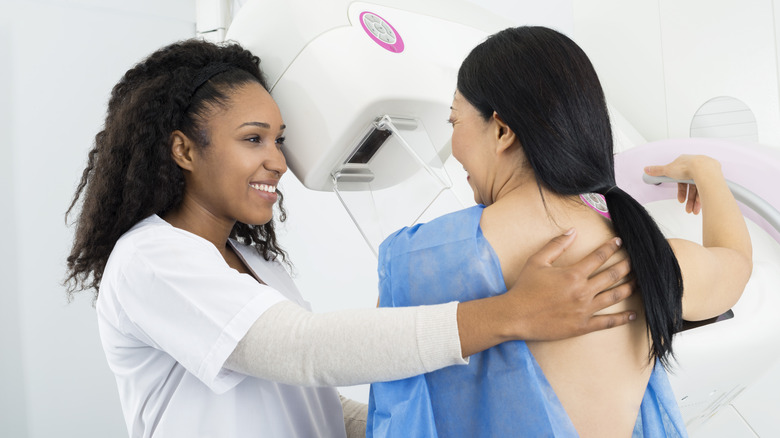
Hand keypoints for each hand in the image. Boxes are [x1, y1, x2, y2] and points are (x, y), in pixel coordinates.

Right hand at [506, 230, 634, 340]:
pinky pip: (607, 322)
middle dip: (626, 265)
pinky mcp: (583, 326)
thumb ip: (556, 245)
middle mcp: (583, 291)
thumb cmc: (524, 288)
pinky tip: (633, 314)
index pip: (598, 257)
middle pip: (612, 275)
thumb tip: (572, 231)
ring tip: (639, 282)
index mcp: (573, 274)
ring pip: (614, 296)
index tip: (619, 242)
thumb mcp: (537, 261)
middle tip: (636, 260)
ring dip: (629, 288)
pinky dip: (622, 318)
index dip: (610, 247)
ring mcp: (584, 310)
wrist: (516, 316)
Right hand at [644, 154, 720, 214]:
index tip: (680, 199)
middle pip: (691, 186)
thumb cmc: (688, 167)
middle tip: (687, 208)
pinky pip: (707, 190)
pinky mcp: (713, 177)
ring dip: (695, 201)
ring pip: (700, 189)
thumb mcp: (667, 170)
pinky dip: (703, 199)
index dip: (680, 191)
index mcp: (686, 163)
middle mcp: (697, 167)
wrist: (704, 169)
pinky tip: (700, 206)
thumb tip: (646, 169)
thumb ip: (657, 170)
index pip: (682, 179)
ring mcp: (706, 172)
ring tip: (693, 210)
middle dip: (688, 199)